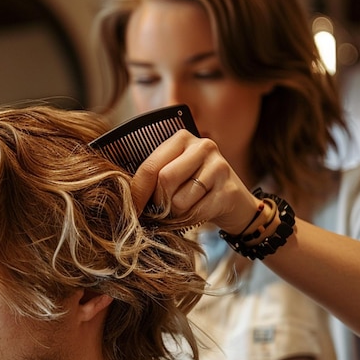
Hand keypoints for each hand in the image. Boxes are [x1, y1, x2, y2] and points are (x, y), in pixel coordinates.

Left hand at [131, 130, 259, 233]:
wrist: (235, 204)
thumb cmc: (194, 189)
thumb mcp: (173, 175)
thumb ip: (152, 178)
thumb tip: (125, 198)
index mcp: (182, 139)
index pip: (150, 166)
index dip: (137, 191)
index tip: (131, 208)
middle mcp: (203, 146)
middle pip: (165, 180)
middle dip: (159, 202)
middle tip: (162, 209)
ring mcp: (219, 167)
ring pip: (179, 200)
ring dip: (175, 213)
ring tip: (184, 208)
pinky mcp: (229, 190)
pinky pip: (196, 213)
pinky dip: (190, 220)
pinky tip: (198, 213)